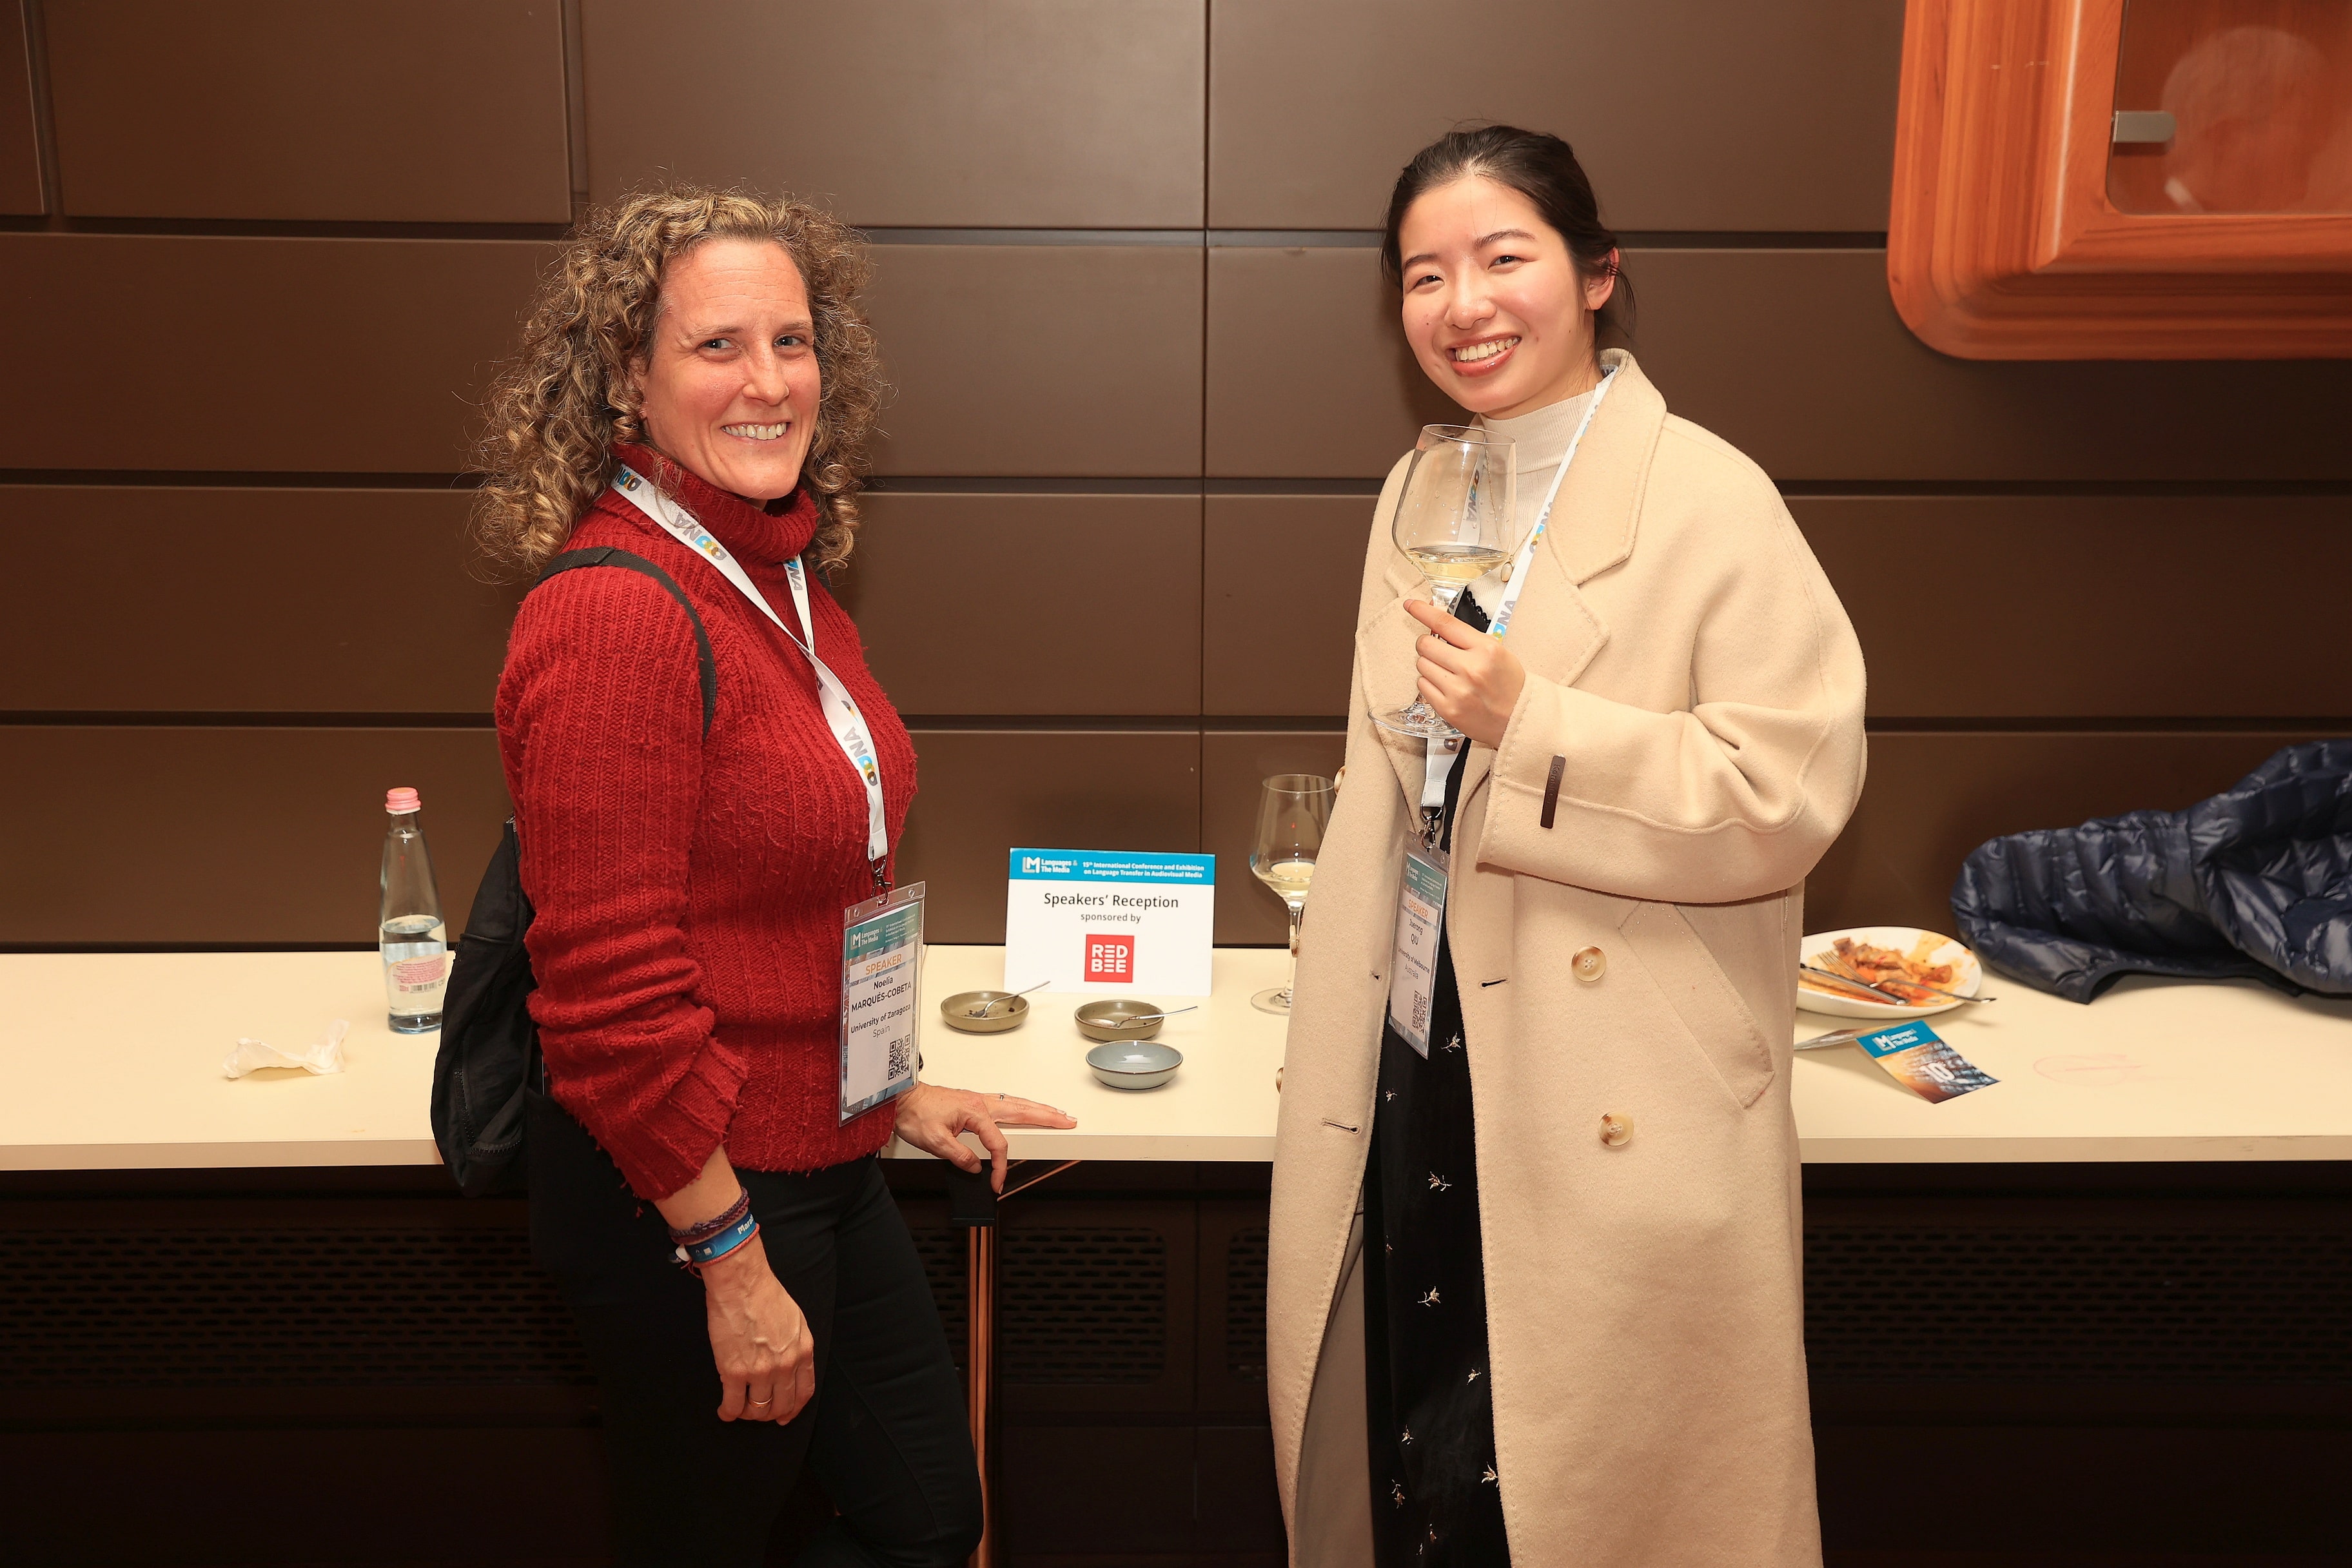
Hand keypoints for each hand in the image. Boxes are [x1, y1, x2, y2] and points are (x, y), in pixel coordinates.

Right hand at [698, 1233, 814, 1423]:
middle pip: (781, 1405)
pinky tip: (724, 1412)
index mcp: (803, 1352)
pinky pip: (733, 1405)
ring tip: (740, 1410)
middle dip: (770, 1415)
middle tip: (759, 1414)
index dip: (793, 1409)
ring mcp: (760, 1371)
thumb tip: (790, 1365)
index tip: (785, 1416)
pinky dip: (728, 1413)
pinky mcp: (734, 1372)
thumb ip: (796, 1346)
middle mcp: (785, 1366)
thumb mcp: (796, 1320)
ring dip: (748, 1415)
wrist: (742, 1285)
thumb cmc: (766, 1295)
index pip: (804, 1393)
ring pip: (757, 1410)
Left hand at [892, 1082, 1076, 1192]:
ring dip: (1038, 1108)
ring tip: (1056, 1113)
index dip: (999, 1167)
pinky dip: (1022, 1105)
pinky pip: (1005, 1102)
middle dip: (1048, 1117)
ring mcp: (979, 1100)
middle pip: (1023, 1110)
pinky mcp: (974, 1101)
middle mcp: (981, 1102)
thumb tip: (976, 1167)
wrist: (901, 1097)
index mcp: (975, 1112)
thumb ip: (958, 1155)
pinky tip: (1025, 1108)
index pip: (997, 1144)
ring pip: (1016, 1103)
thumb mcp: (933, 1141)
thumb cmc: (915, 1113)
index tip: (995, 1183)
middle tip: (1068, 1120)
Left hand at [1405, 598, 1525, 748]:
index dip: (1422, 611)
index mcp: (1485, 649)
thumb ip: (1467, 637)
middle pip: (1426, 644)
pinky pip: (1422, 685)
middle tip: (1440, 651)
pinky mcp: (1448, 709)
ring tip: (1449, 673)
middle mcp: (1470, 669)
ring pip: (1421, 665)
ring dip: (1430, 665)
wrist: (1518, 717)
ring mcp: (1457, 691)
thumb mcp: (1496, 651)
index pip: (1445, 623)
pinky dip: (1430, 683)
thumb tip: (1436, 620)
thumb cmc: (1508, 683)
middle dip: (1428, 644)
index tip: (1410, 605)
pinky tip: (1447, 686)